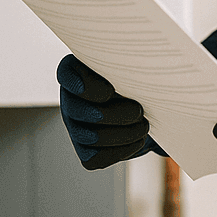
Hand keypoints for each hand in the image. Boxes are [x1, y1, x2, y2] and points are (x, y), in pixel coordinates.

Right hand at [57, 54, 158, 169]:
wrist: (150, 109)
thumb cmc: (141, 79)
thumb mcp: (137, 65)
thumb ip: (132, 61)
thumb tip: (148, 58)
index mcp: (77, 71)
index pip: (66, 74)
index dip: (85, 85)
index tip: (110, 91)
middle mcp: (70, 100)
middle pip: (76, 109)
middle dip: (111, 114)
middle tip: (138, 111)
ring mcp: (75, 127)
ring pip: (89, 136)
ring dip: (121, 133)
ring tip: (144, 126)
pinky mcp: (86, 152)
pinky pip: (96, 158)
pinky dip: (121, 150)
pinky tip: (138, 140)